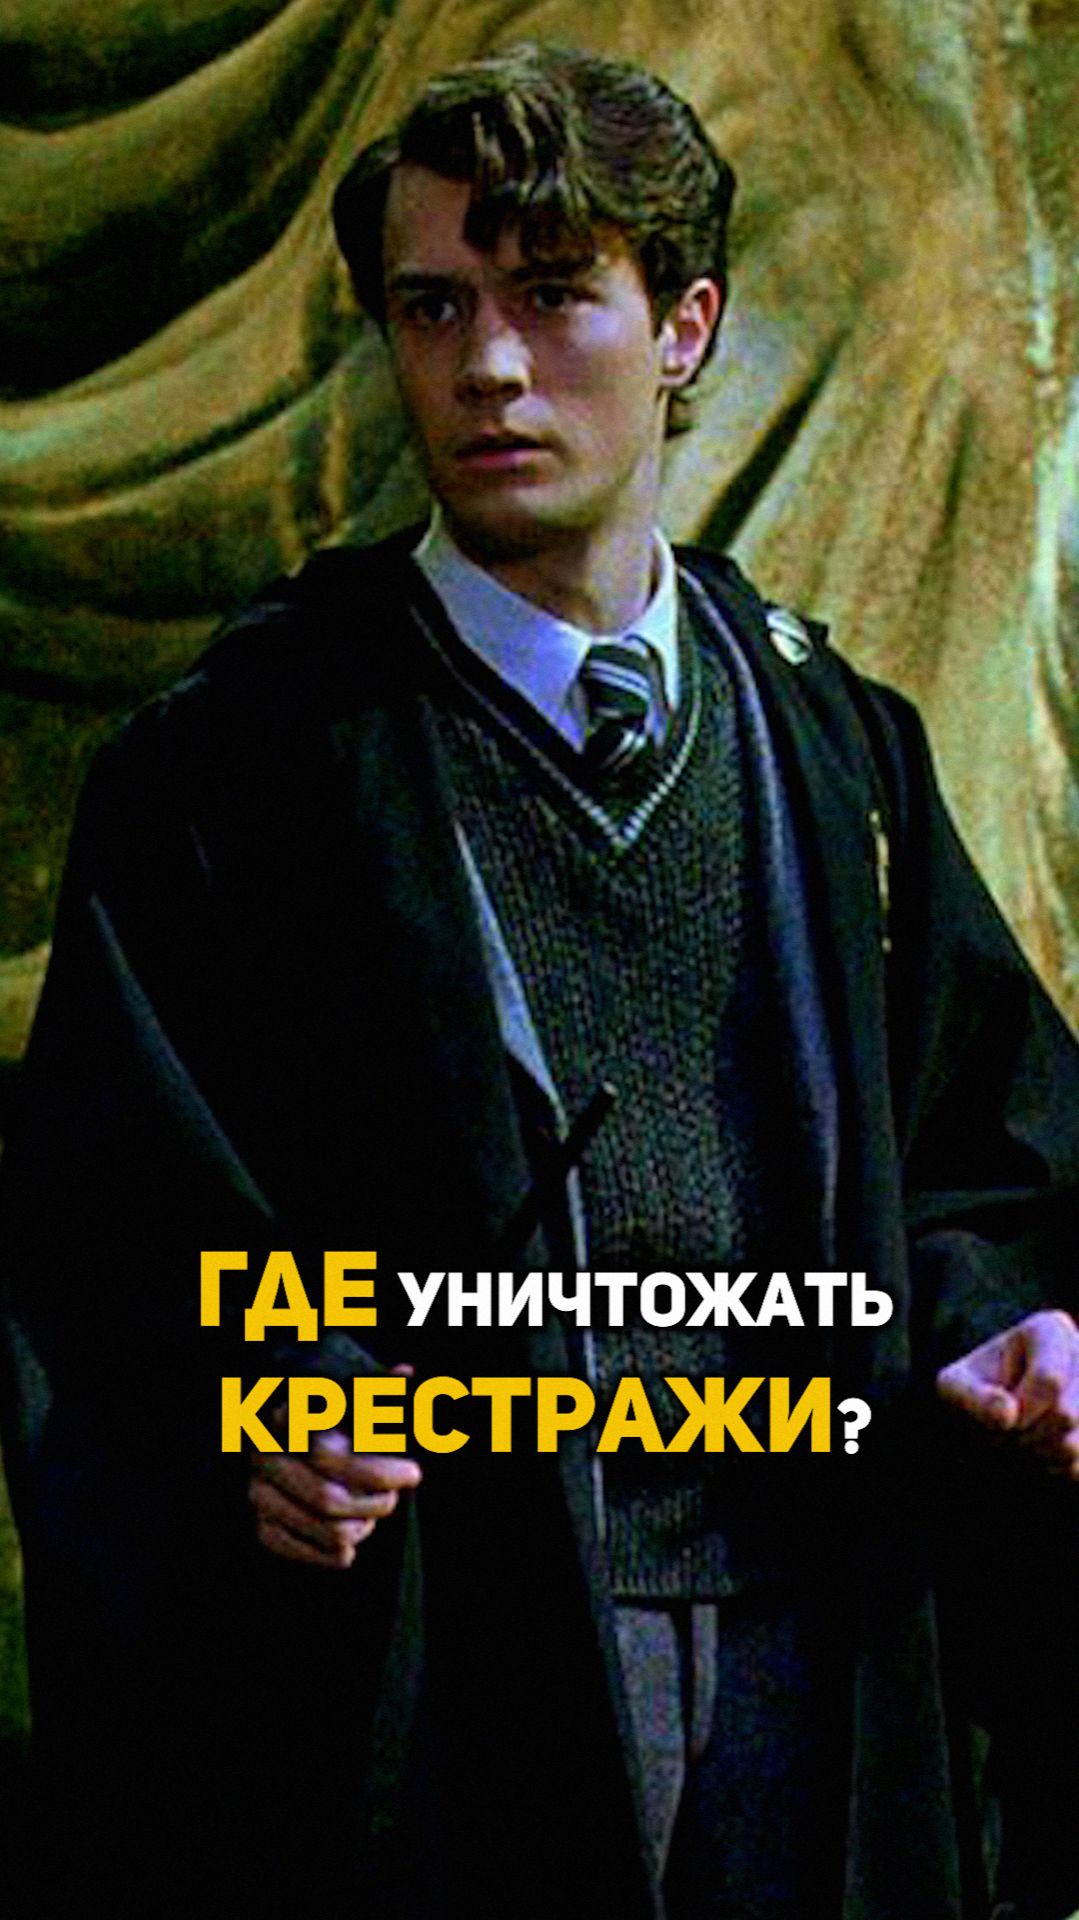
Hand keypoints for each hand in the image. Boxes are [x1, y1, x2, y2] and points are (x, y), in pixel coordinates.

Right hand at [250, 1370, 421, 1567]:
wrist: (295, 1446)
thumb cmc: (337, 1419)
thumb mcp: (354, 1399)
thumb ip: (378, 1390)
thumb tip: (406, 1372)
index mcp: (286, 1419)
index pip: (331, 1458)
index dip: (377, 1473)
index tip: (413, 1474)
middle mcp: (263, 1457)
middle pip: (328, 1500)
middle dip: (374, 1504)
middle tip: (393, 1498)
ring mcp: (258, 1495)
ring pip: (326, 1532)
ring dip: (362, 1528)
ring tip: (372, 1513)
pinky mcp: (263, 1528)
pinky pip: (310, 1553)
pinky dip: (339, 1552)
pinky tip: (353, 1534)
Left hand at [936, 1309, 1078, 1475]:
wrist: (991, 1419)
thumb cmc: (975, 1394)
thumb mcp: (955, 1387)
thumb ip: (971, 1397)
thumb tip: (1007, 1415)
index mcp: (1051, 1331)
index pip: (1050, 1380)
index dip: (1021, 1408)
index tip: (1000, 1414)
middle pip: (1066, 1415)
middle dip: (1024, 1434)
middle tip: (1003, 1432)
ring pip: (1074, 1446)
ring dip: (1037, 1455)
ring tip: (1019, 1441)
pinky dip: (1054, 1470)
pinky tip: (1040, 1453)